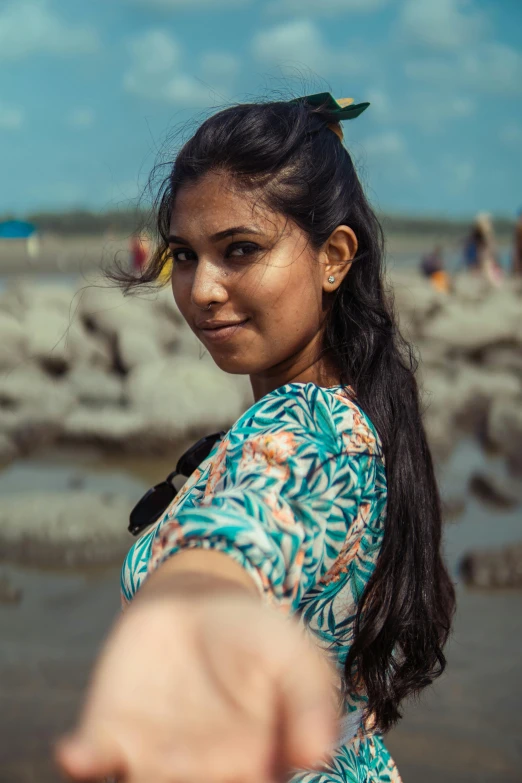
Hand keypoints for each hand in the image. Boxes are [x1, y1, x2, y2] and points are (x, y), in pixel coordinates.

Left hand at [55, 584, 336, 782]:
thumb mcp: (294, 657)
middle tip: (182, 768)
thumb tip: (317, 756)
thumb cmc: (254, 638)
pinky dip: (83, 764)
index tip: (243, 772)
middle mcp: (199, 778)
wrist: (199, 603)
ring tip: (137, 768)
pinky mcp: (109, 736)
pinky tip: (79, 753)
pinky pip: (91, 763)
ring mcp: (149, 763)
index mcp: (251, 773)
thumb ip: (310, 701)